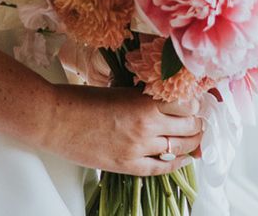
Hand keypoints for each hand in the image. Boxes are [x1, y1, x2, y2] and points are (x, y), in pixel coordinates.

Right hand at [39, 84, 203, 176]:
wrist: (55, 119)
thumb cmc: (80, 99)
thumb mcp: (117, 90)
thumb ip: (142, 97)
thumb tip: (164, 100)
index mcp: (143, 100)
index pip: (185, 103)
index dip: (195, 103)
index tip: (198, 101)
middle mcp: (147, 125)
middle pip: (188, 126)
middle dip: (198, 123)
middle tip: (202, 119)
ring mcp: (138, 148)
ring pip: (179, 147)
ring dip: (191, 142)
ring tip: (197, 137)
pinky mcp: (127, 165)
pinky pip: (161, 167)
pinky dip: (176, 163)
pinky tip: (184, 158)